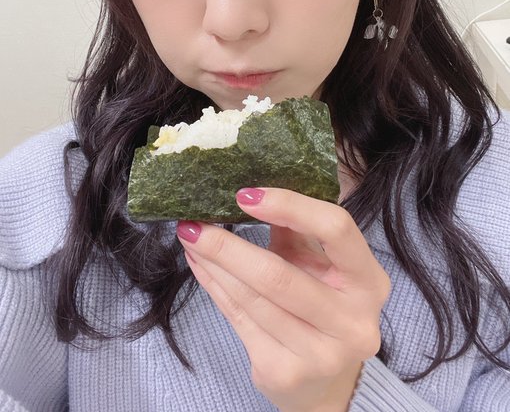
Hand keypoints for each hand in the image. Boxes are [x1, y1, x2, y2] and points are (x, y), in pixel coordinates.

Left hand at [176, 188, 390, 411]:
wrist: (329, 380)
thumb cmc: (323, 303)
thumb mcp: (320, 262)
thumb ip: (296, 228)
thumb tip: (250, 192)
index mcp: (369, 281)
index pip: (336, 229)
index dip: (290, 206)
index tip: (245, 195)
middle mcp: (352, 321)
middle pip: (279, 274)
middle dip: (228, 246)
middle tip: (195, 222)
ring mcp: (320, 353)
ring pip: (251, 298)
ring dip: (214, 263)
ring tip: (191, 237)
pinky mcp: (285, 373)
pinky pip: (238, 319)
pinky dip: (213, 286)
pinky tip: (199, 265)